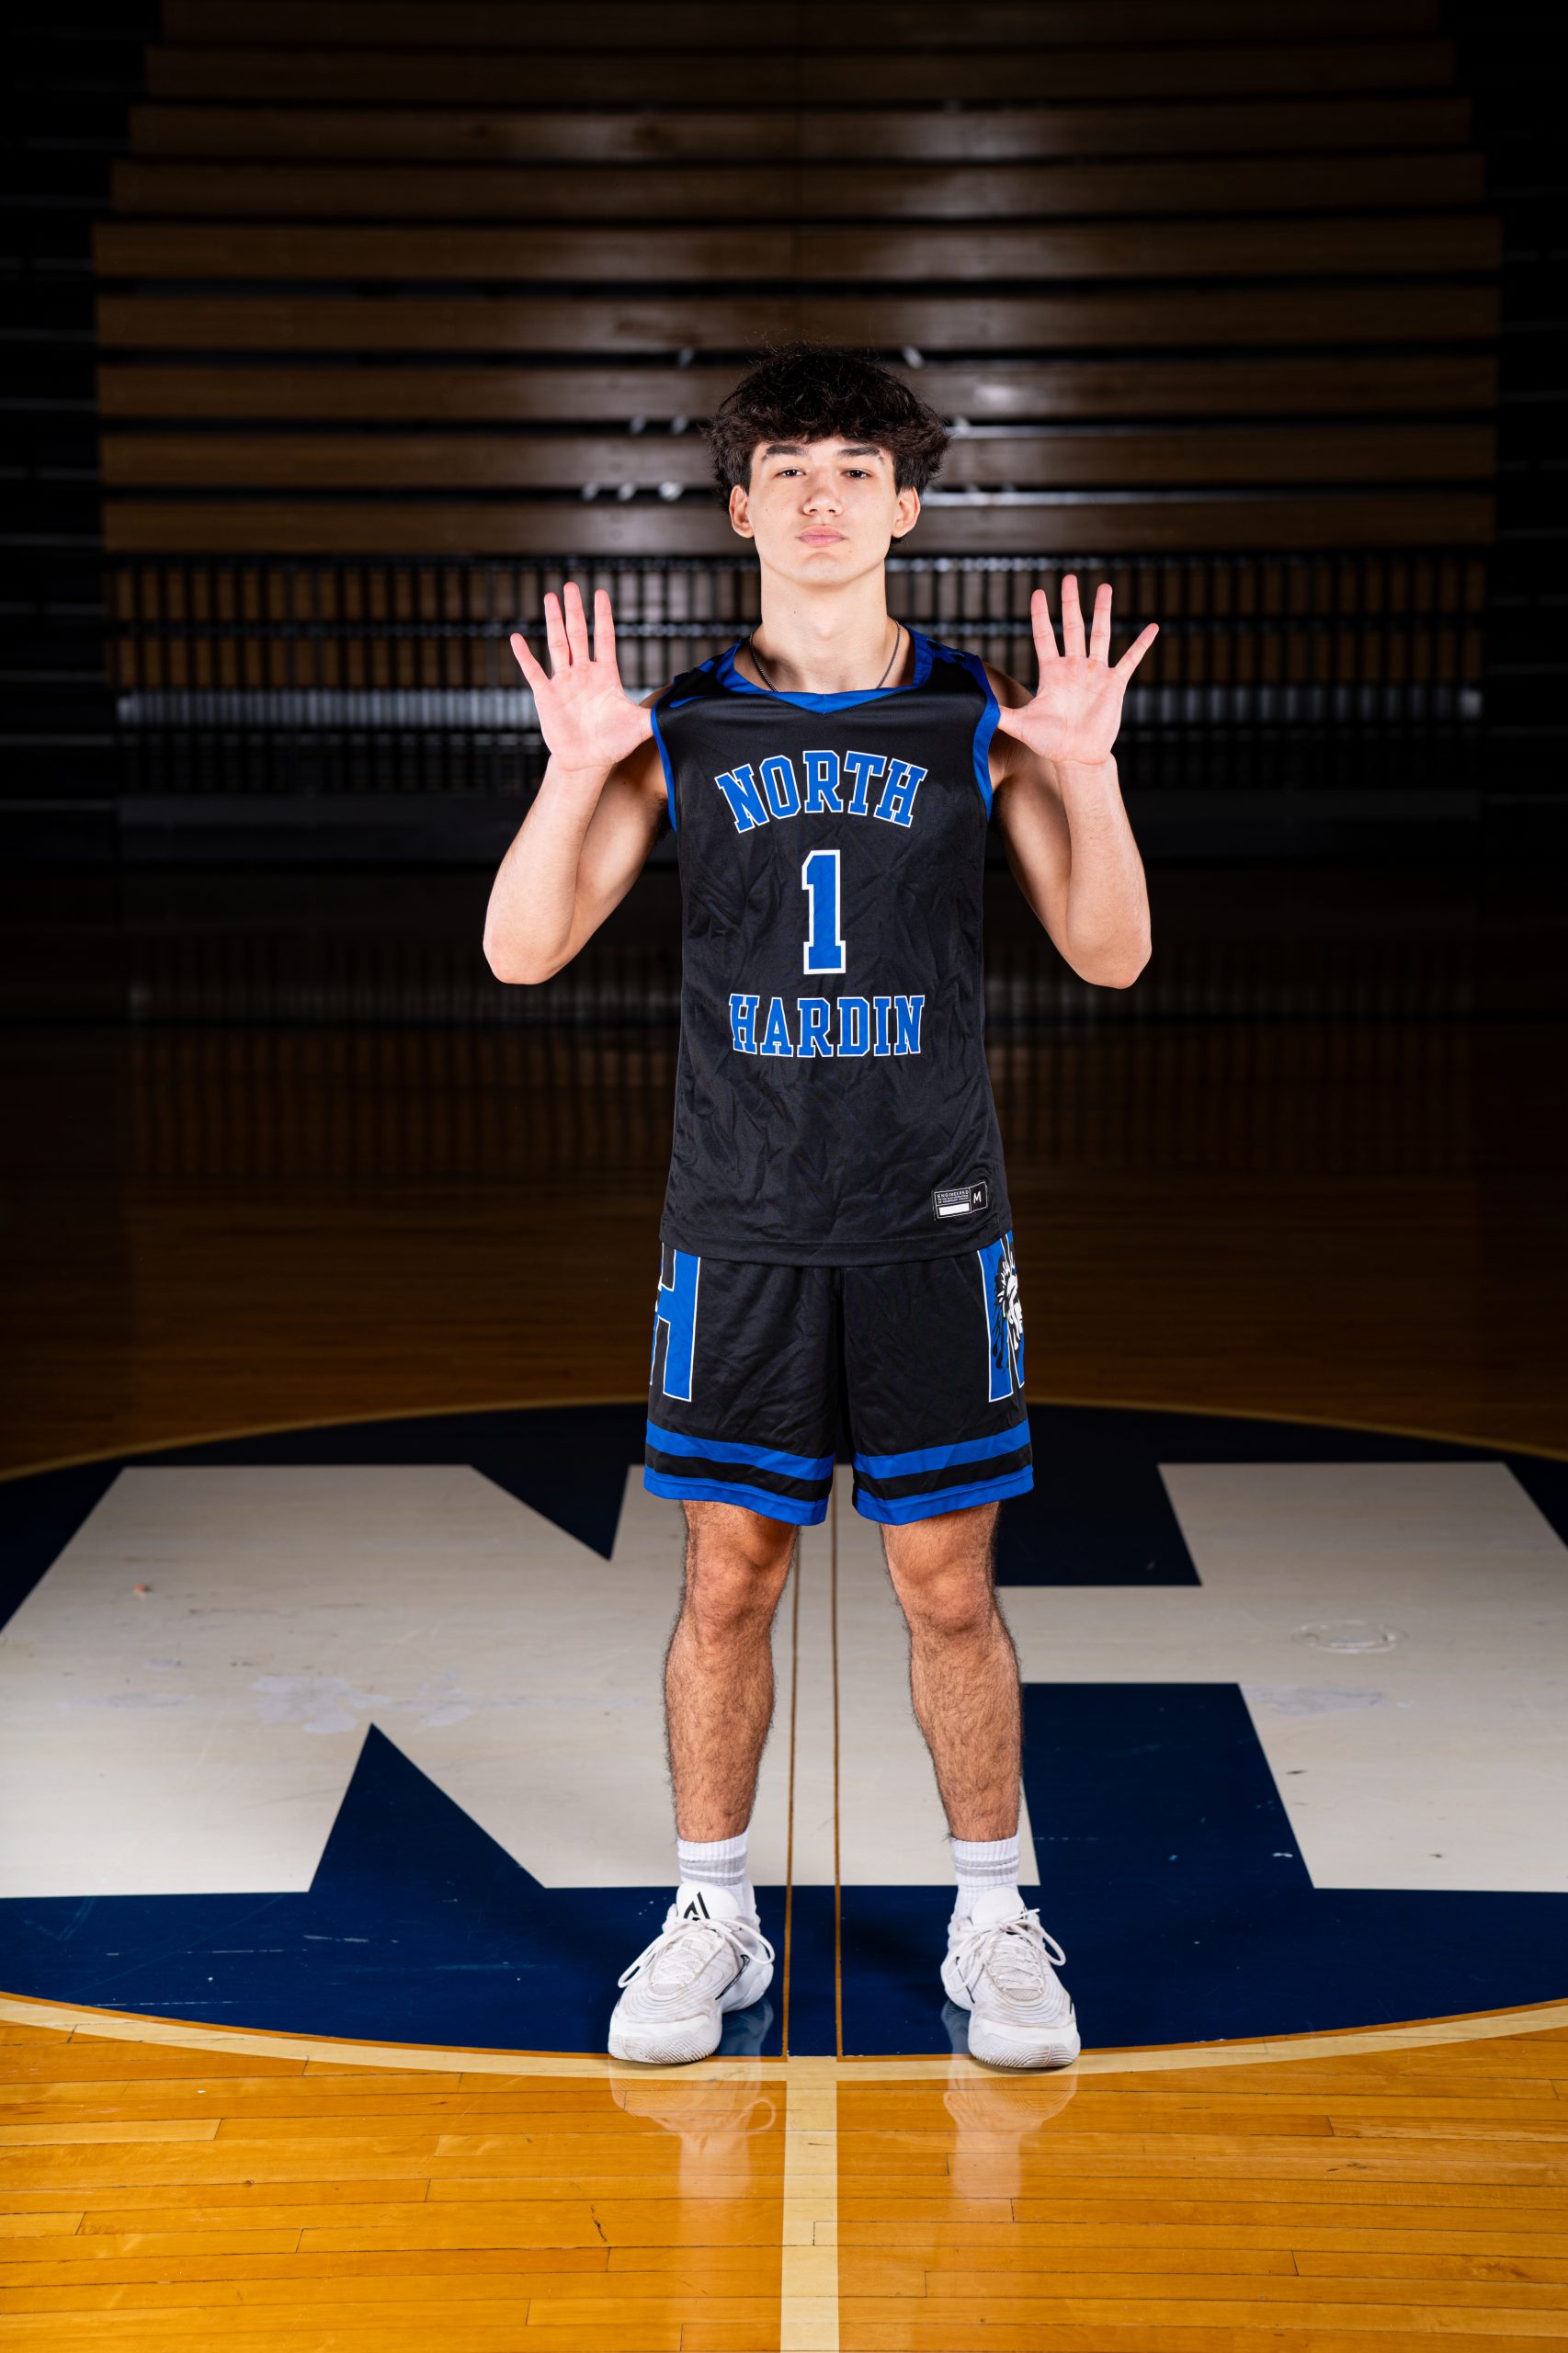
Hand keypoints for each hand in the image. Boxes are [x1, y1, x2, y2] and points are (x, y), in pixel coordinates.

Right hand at [509, 581, 652, 775]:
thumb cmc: (614, 744)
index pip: (605, 638)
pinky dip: (524, 656)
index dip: (603, 616)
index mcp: (606, 674)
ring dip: (553, 621)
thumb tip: (682, 708)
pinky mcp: (546, 696)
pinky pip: (533, 672)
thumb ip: (656, 714)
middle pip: (578, 634)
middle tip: (571, 586)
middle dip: (574, 610)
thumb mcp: (639, 726)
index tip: (600, 593)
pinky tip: (516, 637)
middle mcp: (584, 673)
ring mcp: (564, 682)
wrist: (587, 762)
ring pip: (557, 645)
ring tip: (550, 597)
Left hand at [995, 575, 1157, 769]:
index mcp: (1051, 673)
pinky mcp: (1113, 684)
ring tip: (1104, 587)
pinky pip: (1129, 660)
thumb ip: (1002, 714)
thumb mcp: (1022, 726)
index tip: (1038, 593)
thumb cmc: (1049, 743)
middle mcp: (1073, 667)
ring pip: (1100, 635)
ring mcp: (1094, 673)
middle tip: (1069, 578)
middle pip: (1071, 627)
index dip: (1040, 615)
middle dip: (1070, 603)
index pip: (1043, 636)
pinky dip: (1141, 644)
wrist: (1077, 757)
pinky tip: (1152, 628)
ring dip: (1102, 611)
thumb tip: (976, 706)